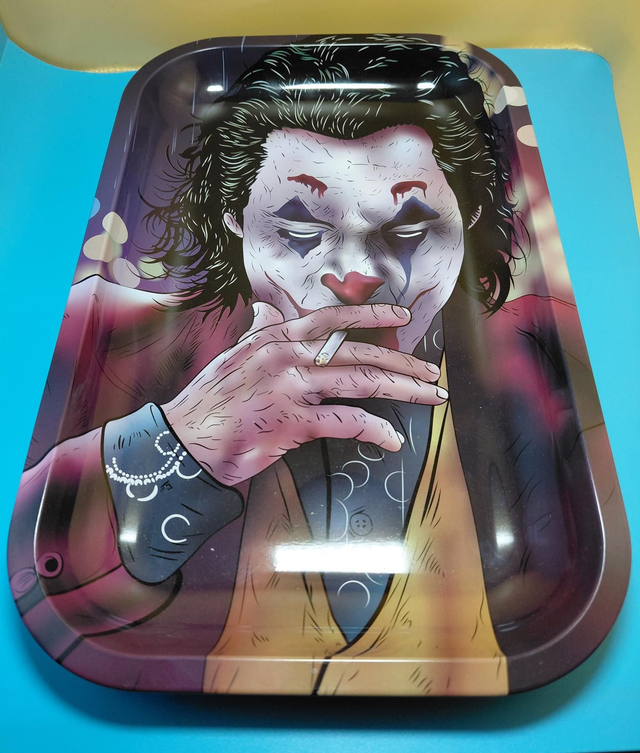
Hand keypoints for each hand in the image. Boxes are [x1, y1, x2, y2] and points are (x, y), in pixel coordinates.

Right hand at [163, 303, 446, 484]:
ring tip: (430, 397)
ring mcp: (289, 386)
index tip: (403, 316)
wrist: (181, 441)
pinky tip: (393, 439)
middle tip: (430, 372)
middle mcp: (285, 355)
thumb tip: (267, 311)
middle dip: (402, 363)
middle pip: (358, 353)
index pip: (332, 319)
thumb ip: (259, 333)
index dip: (372, 316)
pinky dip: (375, 430)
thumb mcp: (235, 357)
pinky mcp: (291, 421)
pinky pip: (346, 422)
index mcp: (275, 338)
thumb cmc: (210, 404)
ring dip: (403, 390)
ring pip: (361, 382)